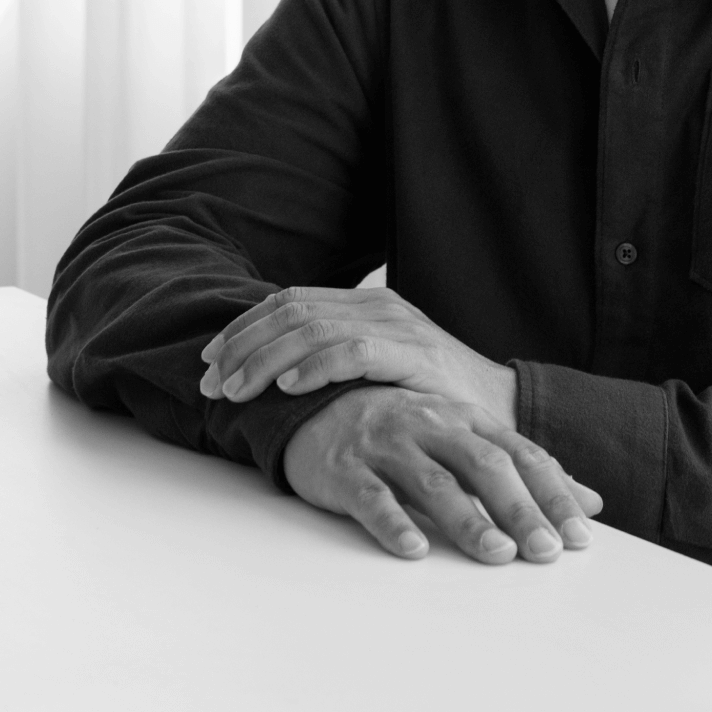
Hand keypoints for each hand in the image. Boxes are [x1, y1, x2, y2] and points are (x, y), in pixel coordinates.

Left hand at [199, 286, 516, 425]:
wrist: (502, 410)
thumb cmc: (433, 396)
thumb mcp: (383, 367)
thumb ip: (340, 358)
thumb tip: (273, 372)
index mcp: (366, 303)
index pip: (289, 301)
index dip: (243, 326)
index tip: (209, 359)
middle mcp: (378, 306)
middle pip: (291, 312)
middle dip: (242, 346)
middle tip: (209, 382)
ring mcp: (397, 326)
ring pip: (313, 329)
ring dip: (264, 360)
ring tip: (234, 390)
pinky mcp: (414, 354)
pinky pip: (354, 352)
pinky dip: (314, 367)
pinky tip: (287, 387)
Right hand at [282, 384, 603, 563]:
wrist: (318, 403)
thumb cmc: (403, 430)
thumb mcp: (466, 440)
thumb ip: (526, 471)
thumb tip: (591, 501)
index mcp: (466, 420)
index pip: (521, 455)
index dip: (552, 493)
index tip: (579, 535)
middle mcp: (432, 426)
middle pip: (484, 465)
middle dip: (519, 509)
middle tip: (545, 551)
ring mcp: (388, 445)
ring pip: (433, 482)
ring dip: (468, 520)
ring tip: (496, 554)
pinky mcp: (346, 469)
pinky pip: (371, 497)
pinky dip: (393, 523)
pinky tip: (414, 550)